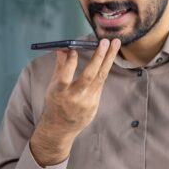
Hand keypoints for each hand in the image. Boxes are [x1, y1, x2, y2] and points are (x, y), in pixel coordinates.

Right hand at [30, 38, 120, 166]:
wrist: (60, 127)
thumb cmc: (55, 102)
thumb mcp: (53, 85)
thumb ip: (60, 66)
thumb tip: (63, 48)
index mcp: (59, 93)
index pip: (65, 76)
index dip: (70, 62)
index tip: (73, 48)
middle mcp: (74, 98)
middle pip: (89, 75)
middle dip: (99, 57)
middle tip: (105, 41)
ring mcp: (87, 103)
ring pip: (101, 77)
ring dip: (109, 59)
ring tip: (115, 44)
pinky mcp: (94, 105)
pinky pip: (100, 84)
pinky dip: (104, 70)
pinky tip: (109, 57)